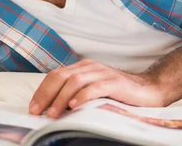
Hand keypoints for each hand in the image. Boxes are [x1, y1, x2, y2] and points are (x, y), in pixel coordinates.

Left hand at [29, 59, 168, 117]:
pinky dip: (83, 96)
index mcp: (82, 68)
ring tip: (52, 113)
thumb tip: (52, 109)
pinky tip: (74, 106)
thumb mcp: (92, 91)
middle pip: (61, 76)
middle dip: (46, 94)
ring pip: (75, 81)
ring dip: (61, 98)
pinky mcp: (115, 82)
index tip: (33, 107)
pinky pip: (95, 87)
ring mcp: (103, 73)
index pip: (55, 75)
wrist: (149, 90)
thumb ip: (75, 94)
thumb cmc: (118, 94)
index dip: (42, 91)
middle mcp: (90, 67)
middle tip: (36, 111)